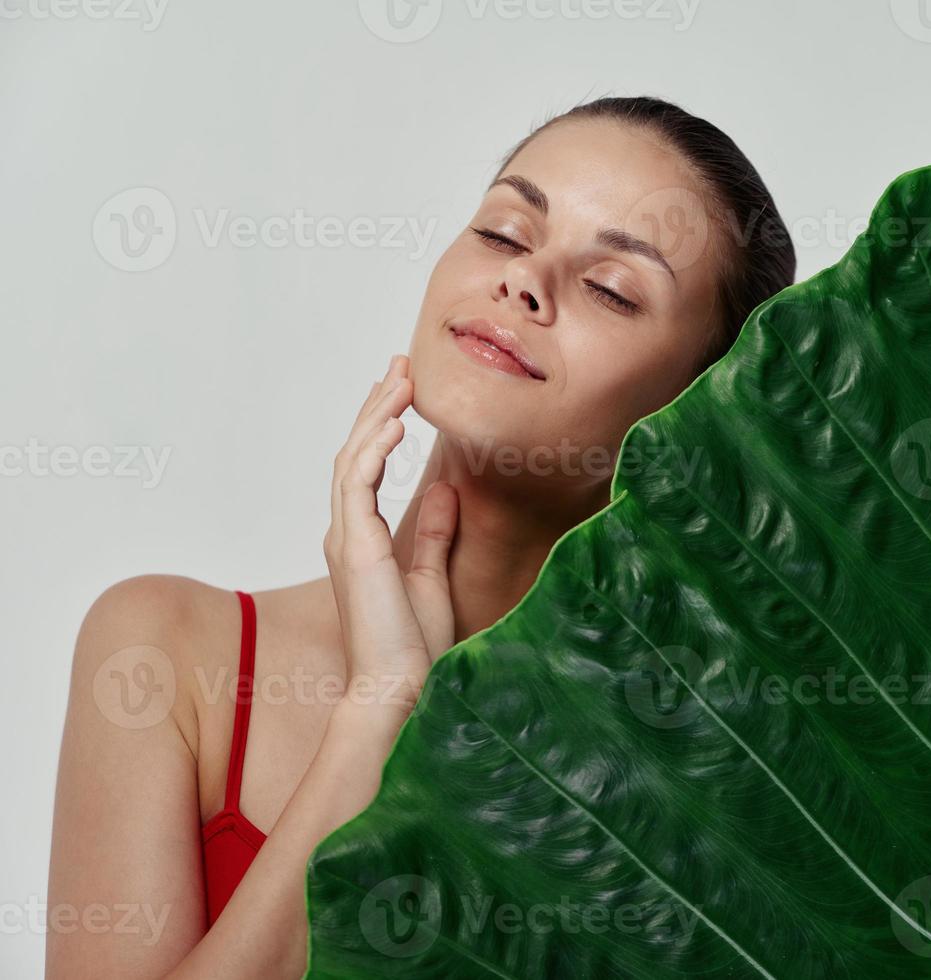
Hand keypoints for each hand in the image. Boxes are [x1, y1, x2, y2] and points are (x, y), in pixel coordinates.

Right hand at [323, 353, 459, 719]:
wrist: (399, 686)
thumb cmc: (411, 645)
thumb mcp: (431, 576)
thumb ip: (434, 533)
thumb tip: (447, 491)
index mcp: (361, 541)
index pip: (367, 469)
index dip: (381, 426)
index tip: (402, 391)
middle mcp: (347, 534)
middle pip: (356, 454)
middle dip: (376, 406)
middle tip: (399, 366)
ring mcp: (347, 538)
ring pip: (353, 460)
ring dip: (376, 416)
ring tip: (401, 380)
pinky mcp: (356, 546)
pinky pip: (357, 483)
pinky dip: (373, 448)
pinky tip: (394, 422)